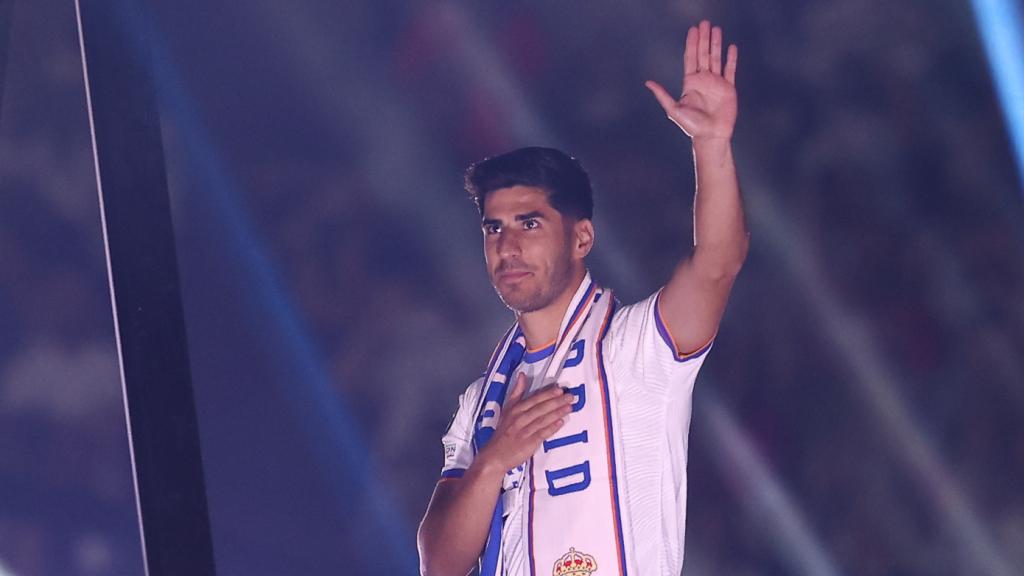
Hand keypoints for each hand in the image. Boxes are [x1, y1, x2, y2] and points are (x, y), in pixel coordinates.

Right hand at [477, 373, 573, 473]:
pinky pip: (542, 433)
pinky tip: (561, 422)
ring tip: (569, 407)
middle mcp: (519, 419)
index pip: (533, 399)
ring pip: (542, 419)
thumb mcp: (507, 409)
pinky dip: (552, 427)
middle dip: (556, 401)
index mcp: (515, 410)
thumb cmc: (503, 432)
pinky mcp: (528, 443)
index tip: (559, 389)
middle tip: (569, 396)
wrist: (495, 456)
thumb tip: (522, 375)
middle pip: (540, 408)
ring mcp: (524, 431)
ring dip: (557, 413)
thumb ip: (516, 392)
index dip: (547, 394)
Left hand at [646, 20, 737, 141]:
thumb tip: (648, 83)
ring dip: (716, 44)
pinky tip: (731, 47)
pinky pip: (730, 70)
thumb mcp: (674, 109)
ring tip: (717, 29)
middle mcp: (703, 80)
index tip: (693, 29)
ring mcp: (716, 83)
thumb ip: (663, 95)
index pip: (691, 58)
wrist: (711, 136)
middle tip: (704, 23)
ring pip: (716, 58)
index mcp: (690, 83)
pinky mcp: (728, 88)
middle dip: (704, 38)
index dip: (691, 43)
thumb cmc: (691, 126)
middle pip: (703, 54)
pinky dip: (731, 59)